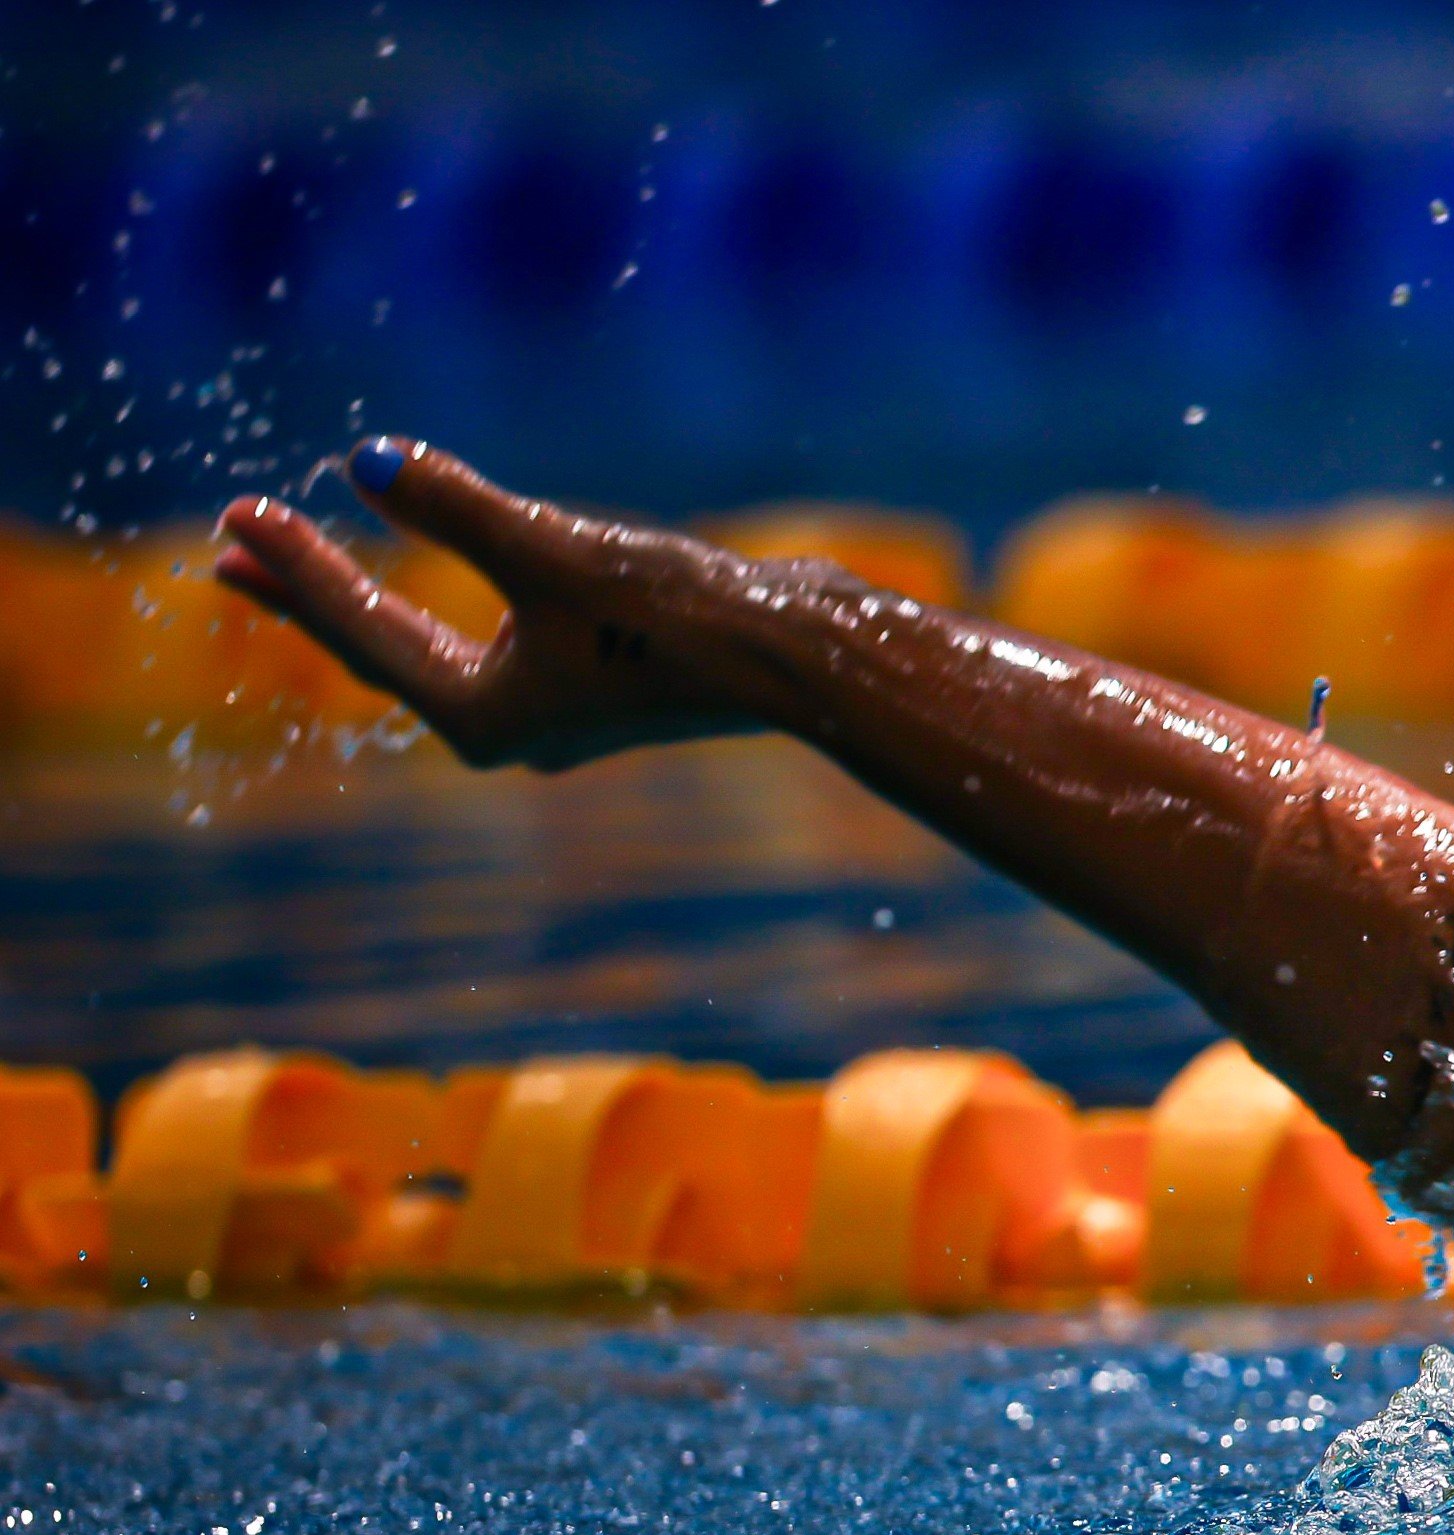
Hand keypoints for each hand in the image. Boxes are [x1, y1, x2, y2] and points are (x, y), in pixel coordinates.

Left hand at [217, 439, 770, 769]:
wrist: (796, 658)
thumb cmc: (675, 614)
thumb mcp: (553, 549)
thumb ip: (455, 505)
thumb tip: (365, 460)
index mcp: (480, 714)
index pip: (362, 628)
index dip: (296, 567)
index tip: (233, 513)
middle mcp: (508, 726)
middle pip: (381, 649)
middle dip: (309, 594)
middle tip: (228, 555)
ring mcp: (554, 710)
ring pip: (435, 646)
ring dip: (372, 595)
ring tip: (312, 558)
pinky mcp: (597, 682)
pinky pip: (492, 638)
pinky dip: (447, 599)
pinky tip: (445, 574)